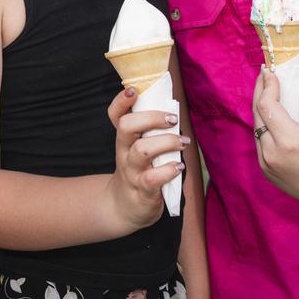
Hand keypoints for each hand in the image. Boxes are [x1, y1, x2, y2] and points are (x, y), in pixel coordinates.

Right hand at [105, 87, 186, 231]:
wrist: (124, 209)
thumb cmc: (139, 172)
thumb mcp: (138, 149)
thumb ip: (150, 132)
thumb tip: (174, 109)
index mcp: (124, 139)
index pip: (115, 115)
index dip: (121, 101)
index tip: (133, 90)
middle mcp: (124, 152)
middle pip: (127, 127)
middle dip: (151, 118)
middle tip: (172, 119)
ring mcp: (131, 171)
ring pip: (142, 150)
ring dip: (166, 142)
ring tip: (183, 143)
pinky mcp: (142, 191)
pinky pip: (152, 178)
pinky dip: (168, 170)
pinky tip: (179, 166)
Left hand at [252, 68, 298, 217]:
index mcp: (289, 141)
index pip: (267, 105)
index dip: (267, 85)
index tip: (271, 71)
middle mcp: (272, 154)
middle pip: (257, 114)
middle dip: (261, 91)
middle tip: (266, 74)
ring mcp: (267, 165)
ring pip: (257, 128)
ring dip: (262, 108)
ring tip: (270, 90)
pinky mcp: (266, 172)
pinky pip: (261, 142)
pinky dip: (265, 126)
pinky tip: (273, 114)